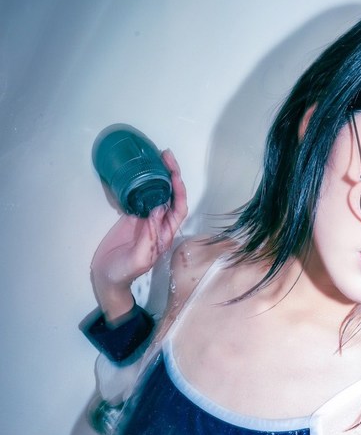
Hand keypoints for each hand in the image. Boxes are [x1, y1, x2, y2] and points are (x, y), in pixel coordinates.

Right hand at [90, 150, 187, 319]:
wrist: (107, 279)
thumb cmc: (124, 273)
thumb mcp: (139, 257)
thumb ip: (149, 236)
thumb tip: (157, 209)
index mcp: (164, 235)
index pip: (178, 208)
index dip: (179, 190)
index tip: (173, 172)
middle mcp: (157, 225)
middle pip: (170, 196)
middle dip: (171, 175)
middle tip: (165, 154)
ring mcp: (143, 220)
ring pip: (155, 194)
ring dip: (156, 176)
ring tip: (154, 157)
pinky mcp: (130, 219)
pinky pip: (137, 198)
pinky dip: (138, 184)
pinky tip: (136, 172)